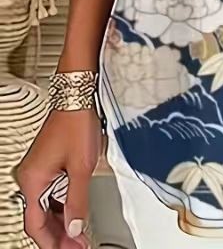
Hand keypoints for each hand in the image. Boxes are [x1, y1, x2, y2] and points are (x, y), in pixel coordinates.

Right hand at [15, 108, 102, 247]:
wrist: (76, 98)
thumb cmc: (76, 124)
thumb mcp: (81, 168)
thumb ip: (77, 201)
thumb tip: (76, 227)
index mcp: (33, 181)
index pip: (35, 225)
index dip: (53, 242)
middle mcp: (30, 177)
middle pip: (38, 218)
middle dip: (57, 235)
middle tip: (77, 246)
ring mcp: (38, 170)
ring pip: (44, 207)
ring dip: (60, 222)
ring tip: (78, 234)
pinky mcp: (47, 164)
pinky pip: (50, 193)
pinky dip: (61, 206)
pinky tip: (74, 213)